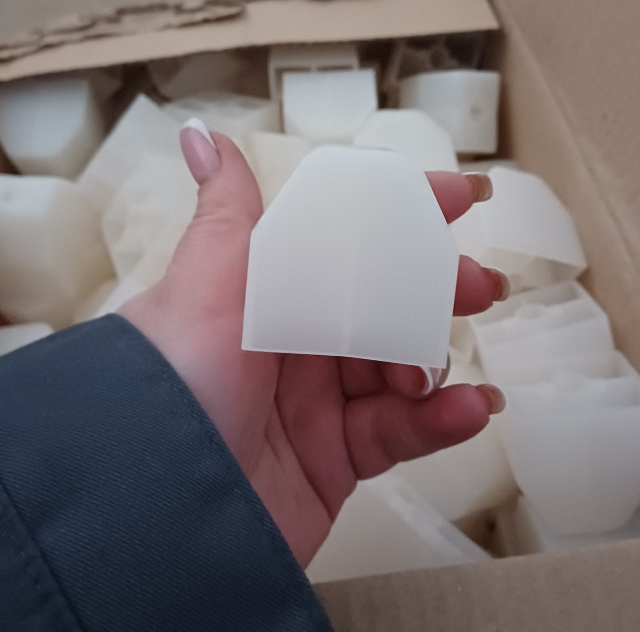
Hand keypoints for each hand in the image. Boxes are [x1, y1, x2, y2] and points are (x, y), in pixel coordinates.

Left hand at [120, 125, 507, 567]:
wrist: (160, 504)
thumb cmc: (180, 374)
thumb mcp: (207, 284)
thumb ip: (228, 213)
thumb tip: (202, 135)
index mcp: (269, 292)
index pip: (346, 243)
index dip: (402, 218)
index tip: (460, 196)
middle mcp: (294, 342)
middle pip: (384, 306)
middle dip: (436, 291)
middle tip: (479, 288)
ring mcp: (317, 404)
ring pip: (399, 369)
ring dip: (436, 363)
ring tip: (450, 372)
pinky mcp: (337, 461)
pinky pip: (399, 435)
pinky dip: (440, 421)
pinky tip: (471, 409)